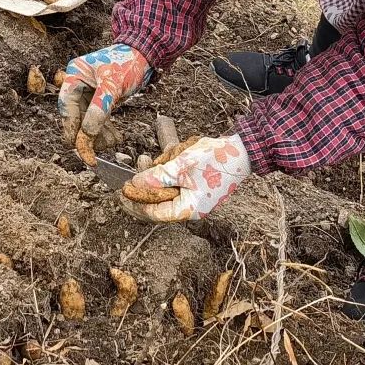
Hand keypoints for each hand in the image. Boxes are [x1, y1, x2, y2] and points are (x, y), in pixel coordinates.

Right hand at [58, 44, 151, 154]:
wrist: (145, 55)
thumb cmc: (127, 61)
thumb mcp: (112, 84)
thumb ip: (98, 108)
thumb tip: (86, 134)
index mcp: (74, 75)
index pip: (66, 107)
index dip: (72, 129)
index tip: (80, 148)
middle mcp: (78, 85)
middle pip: (76, 118)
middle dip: (88, 135)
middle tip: (99, 150)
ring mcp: (89, 94)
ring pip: (87, 123)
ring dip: (98, 136)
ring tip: (114, 141)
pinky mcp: (100, 100)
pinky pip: (98, 121)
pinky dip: (105, 131)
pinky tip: (116, 137)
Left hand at [120, 134, 249, 222]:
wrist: (243, 150)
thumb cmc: (216, 160)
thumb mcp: (182, 166)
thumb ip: (158, 177)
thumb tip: (136, 185)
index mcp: (189, 209)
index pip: (155, 213)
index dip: (136, 203)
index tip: (121, 192)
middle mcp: (191, 206)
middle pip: (159, 198)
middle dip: (151, 179)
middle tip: (138, 165)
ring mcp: (195, 194)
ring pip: (167, 184)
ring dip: (164, 166)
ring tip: (167, 152)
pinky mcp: (196, 183)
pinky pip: (177, 177)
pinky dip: (174, 164)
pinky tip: (179, 151)